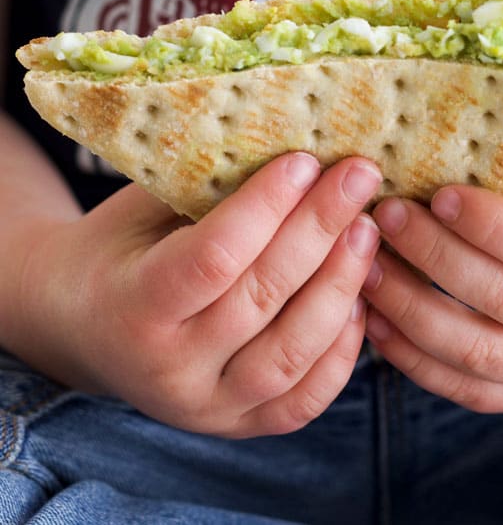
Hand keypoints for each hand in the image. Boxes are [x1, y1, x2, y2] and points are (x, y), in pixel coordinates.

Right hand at [14, 154, 380, 436]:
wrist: (79, 324)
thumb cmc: (119, 246)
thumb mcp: (142, 205)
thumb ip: (204, 183)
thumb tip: (287, 132)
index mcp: (134, 307)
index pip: (213, 258)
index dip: (266, 207)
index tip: (305, 160)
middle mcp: (169, 370)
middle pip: (262, 298)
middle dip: (320, 229)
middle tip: (360, 176)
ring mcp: (207, 407)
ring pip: (291, 353)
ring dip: (341, 285)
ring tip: (368, 229)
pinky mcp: (238, 425)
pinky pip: (304, 398)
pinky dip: (342, 348)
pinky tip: (360, 295)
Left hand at [362, 146, 502, 412]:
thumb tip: (426, 156)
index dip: (489, 224)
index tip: (439, 194)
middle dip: (435, 258)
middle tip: (387, 219)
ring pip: (477, 353)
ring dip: (411, 310)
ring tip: (367, 267)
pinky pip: (463, 388)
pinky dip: (411, 356)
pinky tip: (373, 317)